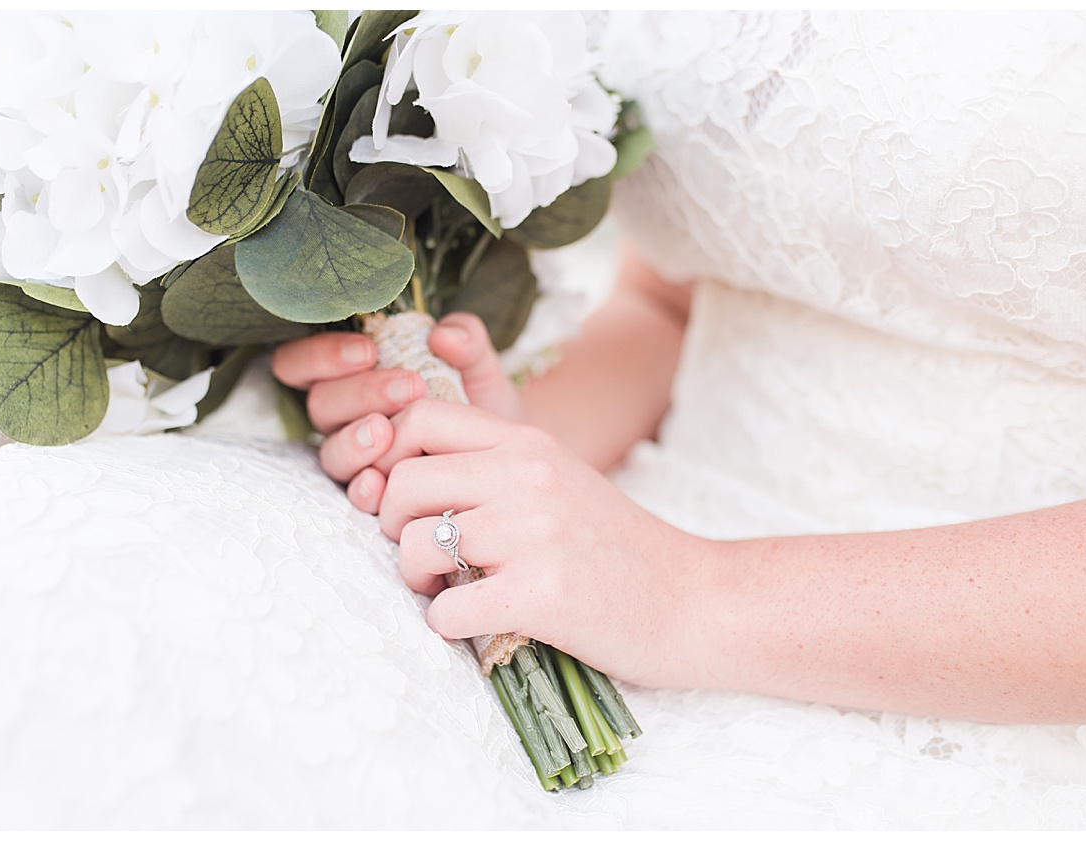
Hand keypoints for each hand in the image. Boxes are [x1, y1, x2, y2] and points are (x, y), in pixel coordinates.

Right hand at [271, 312, 521, 513]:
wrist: (507, 455)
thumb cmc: (480, 403)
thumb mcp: (479, 367)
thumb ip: (465, 341)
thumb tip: (442, 334)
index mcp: (352, 377)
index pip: (304, 362)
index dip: (322, 355)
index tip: (367, 351)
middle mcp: (345, 418)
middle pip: (320, 404)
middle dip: (360, 394)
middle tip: (408, 389)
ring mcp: (356, 459)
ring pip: (330, 450)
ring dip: (355, 440)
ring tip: (387, 431)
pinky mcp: (375, 495)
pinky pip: (353, 493)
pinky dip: (363, 488)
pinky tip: (380, 483)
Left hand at [372, 398, 702, 686]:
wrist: (696, 601)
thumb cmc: (616, 548)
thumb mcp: (559, 481)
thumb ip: (493, 467)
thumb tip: (398, 477)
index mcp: (529, 443)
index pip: (420, 418)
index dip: (390, 458)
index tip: (406, 499)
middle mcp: (529, 476)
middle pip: (404, 483)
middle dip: (393, 525)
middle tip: (423, 554)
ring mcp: (535, 534)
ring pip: (415, 544)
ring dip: (416, 578)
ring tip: (447, 589)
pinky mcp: (541, 595)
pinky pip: (445, 611)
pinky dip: (447, 625)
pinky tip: (475, 624)